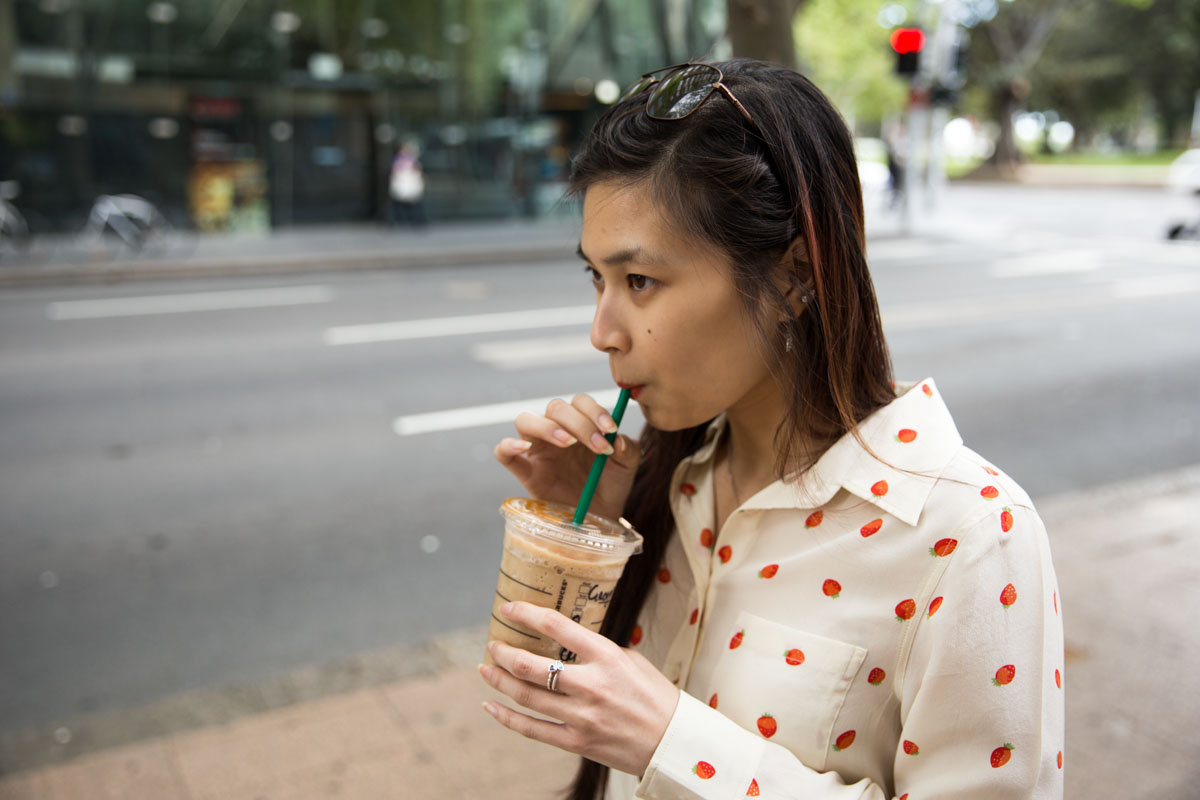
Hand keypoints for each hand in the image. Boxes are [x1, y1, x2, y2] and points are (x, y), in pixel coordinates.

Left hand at [480, 601, 679, 776]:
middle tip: (493, 644)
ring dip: (499, 680)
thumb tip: (564, 643)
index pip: (556, 626)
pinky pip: (532, 730)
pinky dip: (507, 717)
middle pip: (531, 665)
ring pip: (526, 696)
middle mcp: (591, 685)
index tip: (509, 609)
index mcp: (607, 656)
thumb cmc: (654, 695)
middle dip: (504, 652)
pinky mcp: (577, 743)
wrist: (673, 741)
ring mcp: (582, 717)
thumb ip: (596, 651)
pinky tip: (491, 705)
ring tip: (486, 669)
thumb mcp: (631, 660)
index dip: (526, 614)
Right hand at [493, 394, 639, 521]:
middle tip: (598, 447)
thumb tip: (617, 440)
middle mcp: (556, 431)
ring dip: (547, 427)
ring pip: (525, 420)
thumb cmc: (611, 485)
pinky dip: (508, 446)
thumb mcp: (627, 466)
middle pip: (555, 408)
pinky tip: (524, 448)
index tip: (611, 430)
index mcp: (580, 424)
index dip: (594, 410)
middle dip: (579, 423)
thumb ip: (628, 449)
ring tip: (568, 443)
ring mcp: (537, 451)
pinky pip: (503, 453)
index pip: (579, 402)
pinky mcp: (526, 473)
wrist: (601, 517)